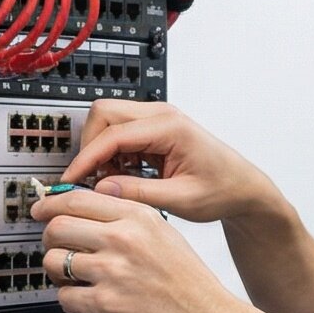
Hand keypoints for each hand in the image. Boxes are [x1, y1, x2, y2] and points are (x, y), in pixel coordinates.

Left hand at [33, 187, 250, 312]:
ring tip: (74, 277)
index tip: (41, 209)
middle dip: (50, 238)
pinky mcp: (105, 304)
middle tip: (57, 246)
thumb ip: (125, 218)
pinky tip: (89, 299)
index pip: (76, 199)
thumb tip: (83, 212)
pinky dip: (71, 300)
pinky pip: (65, 297)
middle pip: (57, 226)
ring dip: (58, 271)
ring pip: (55, 261)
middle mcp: (123, 240)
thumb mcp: (163, 233)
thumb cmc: (189, 282)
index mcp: (138, 217)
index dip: (50, 204)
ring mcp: (112, 272)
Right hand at [60, 101, 277, 224]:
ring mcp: (157, 120)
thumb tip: (102, 189)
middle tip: (92, 179)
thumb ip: (139, 194)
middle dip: (90, 147)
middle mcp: (162, 116)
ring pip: (108, 120)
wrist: (242, 187)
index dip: (87, 158)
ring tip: (114, 181)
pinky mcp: (154, 130)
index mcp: (170, 127)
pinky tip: (124, 177)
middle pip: (103, 113)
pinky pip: (119, 133)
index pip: (113, 134)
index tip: (71, 180)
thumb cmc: (222, 190)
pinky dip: (112, 154)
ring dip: (101, 151)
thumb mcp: (181, 199)